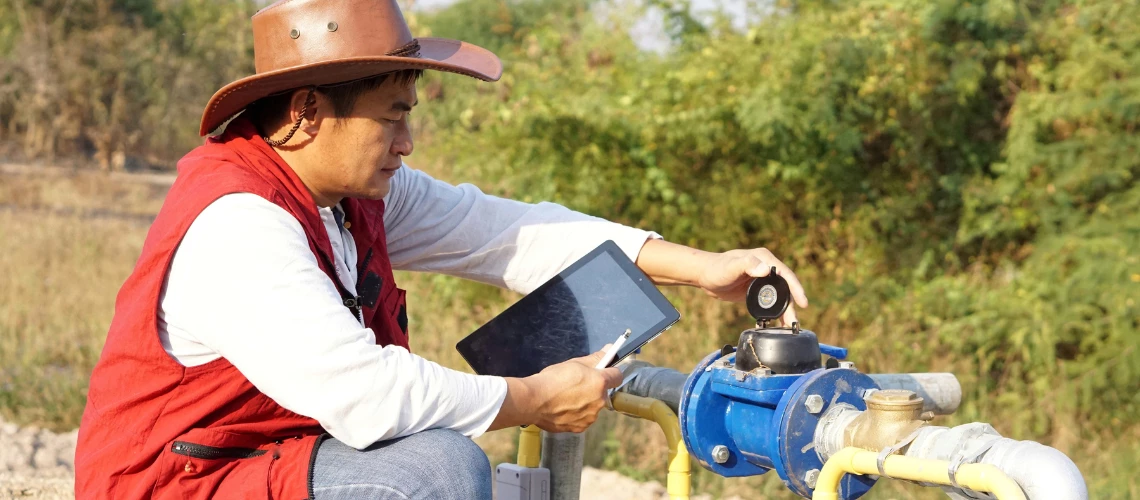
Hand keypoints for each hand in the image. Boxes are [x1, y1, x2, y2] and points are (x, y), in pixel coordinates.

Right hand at [490, 348, 622, 432]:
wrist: (534, 401)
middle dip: (593, 389)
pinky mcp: (579, 428)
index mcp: (600, 383)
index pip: (617, 376)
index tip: (603, 372)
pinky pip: (582, 419)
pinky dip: (575, 414)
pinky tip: (562, 408)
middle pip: (602, 393)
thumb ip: (595, 358)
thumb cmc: (552, 379)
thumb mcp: (575, 363)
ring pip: (592, 407)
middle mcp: (599, 402)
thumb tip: (609, 350)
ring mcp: (590, 417)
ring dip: (584, 403)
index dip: (610, 372)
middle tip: (576, 384)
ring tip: (565, 398)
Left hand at [696, 248, 808, 325]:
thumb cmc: (716, 268)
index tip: (803, 302)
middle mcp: (766, 268)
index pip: (785, 274)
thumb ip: (747, 265)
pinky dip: (774, 312)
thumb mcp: (731, 266)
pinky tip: (777, 324)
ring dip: (784, 311)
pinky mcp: (756, 290)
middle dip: (791, 304)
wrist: (704, 276)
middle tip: (794, 322)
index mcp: (764, 258)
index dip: (796, 288)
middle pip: (784, 288)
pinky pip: (770, 302)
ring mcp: (762, 279)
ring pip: (778, 297)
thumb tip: (765, 270)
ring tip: (789, 326)